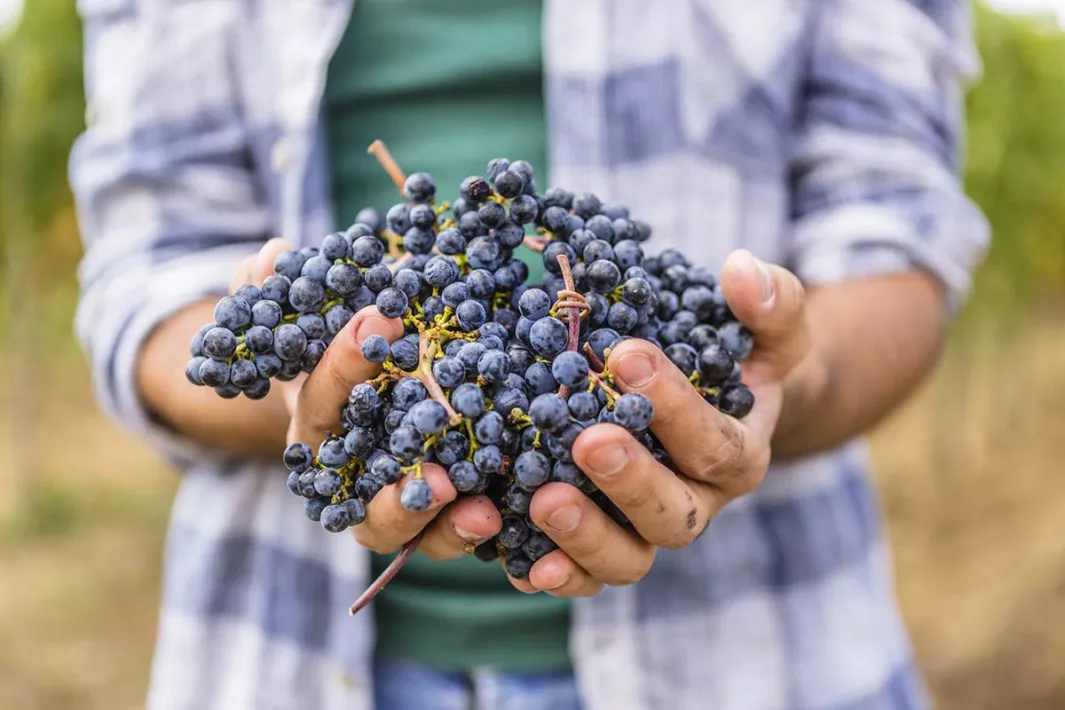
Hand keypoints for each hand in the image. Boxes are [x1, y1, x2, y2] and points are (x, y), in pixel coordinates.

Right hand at [230, 240, 502, 558]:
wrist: (363, 398)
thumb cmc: (338, 356)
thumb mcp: (310, 322)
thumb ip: (275, 290)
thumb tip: (271, 256)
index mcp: (315, 423)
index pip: (325, 396)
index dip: (346, 363)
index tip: (381, 321)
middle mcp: (345, 477)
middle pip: (361, 500)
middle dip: (395, 492)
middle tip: (435, 478)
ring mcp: (385, 506)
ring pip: (405, 530)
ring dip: (443, 525)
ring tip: (481, 514)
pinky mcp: (431, 518)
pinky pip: (447, 535)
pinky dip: (472, 531)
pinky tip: (503, 516)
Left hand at [510, 249, 809, 595]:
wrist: (718, 411)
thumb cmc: (736, 362)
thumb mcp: (769, 329)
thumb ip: (771, 301)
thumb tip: (742, 267)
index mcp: (738, 456)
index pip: (714, 443)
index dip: (676, 407)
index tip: (627, 355)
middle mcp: (696, 504)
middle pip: (673, 514)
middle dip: (630, 481)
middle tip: (588, 440)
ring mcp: (647, 533)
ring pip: (628, 558)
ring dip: (587, 536)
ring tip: (544, 499)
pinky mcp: (603, 548)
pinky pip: (582, 576)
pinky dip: (555, 576)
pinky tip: (521, 562)